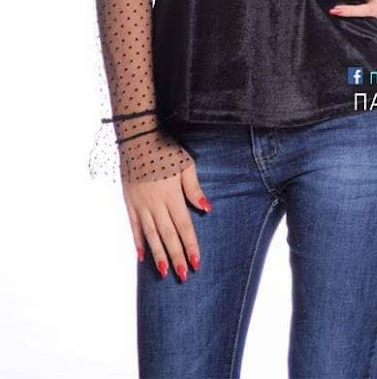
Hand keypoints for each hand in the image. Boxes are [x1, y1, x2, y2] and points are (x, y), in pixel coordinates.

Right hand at [123, 156, 212, 281]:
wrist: (137, 139)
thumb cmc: (165, 150)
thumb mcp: (185, 165)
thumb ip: (194, 188)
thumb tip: (207, 208)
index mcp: (172, 196)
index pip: (184, 226)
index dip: (190, 245)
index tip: (196, 262)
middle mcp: (156, 204)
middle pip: (168, 235)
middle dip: (176, 256)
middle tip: (183, 275)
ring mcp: (141, 205)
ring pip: (151, 235)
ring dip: (159, 255)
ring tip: (164, 272)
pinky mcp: (129, 203)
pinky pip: (134, 227)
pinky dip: (138, 242)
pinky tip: (142, 257)